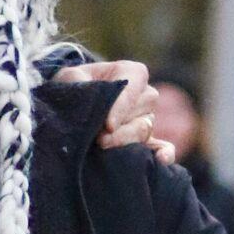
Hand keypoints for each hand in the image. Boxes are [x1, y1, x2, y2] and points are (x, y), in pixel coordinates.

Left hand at [53, 58, 175, 164]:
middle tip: (98, 139)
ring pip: (143, 130)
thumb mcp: (70, 77)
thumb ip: (78, 82)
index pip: (134, 86)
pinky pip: (162, 146)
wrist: (71, 102)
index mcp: (131, 73)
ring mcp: (146, 118)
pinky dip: (164, 153)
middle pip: (141, 111)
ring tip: (102, 147)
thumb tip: (90, 100)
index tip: (108, 125)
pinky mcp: (145, 140)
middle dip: (119, 129)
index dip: (122, 106)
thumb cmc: (74, 85)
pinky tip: (161, 160)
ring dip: (125, 141)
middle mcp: (144, 95)